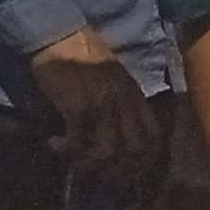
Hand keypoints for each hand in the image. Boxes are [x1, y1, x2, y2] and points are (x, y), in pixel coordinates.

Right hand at [28, 27, 159, 195]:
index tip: (126, 170)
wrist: (59, 35)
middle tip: (97, 174)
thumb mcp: (111, 78)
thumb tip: (112, 133)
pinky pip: (78, 141)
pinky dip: (66, 150)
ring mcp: (103, 105)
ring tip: (72, 162)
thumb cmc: (81, 55)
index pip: (154, 134)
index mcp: (134, 94)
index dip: (144, 159)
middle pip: (136, 149)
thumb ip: (118, 101)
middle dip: (118, 170)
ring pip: (109, 151)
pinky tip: (54, 144)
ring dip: (89, 164)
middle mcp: (124, 101)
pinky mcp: (78, 106)